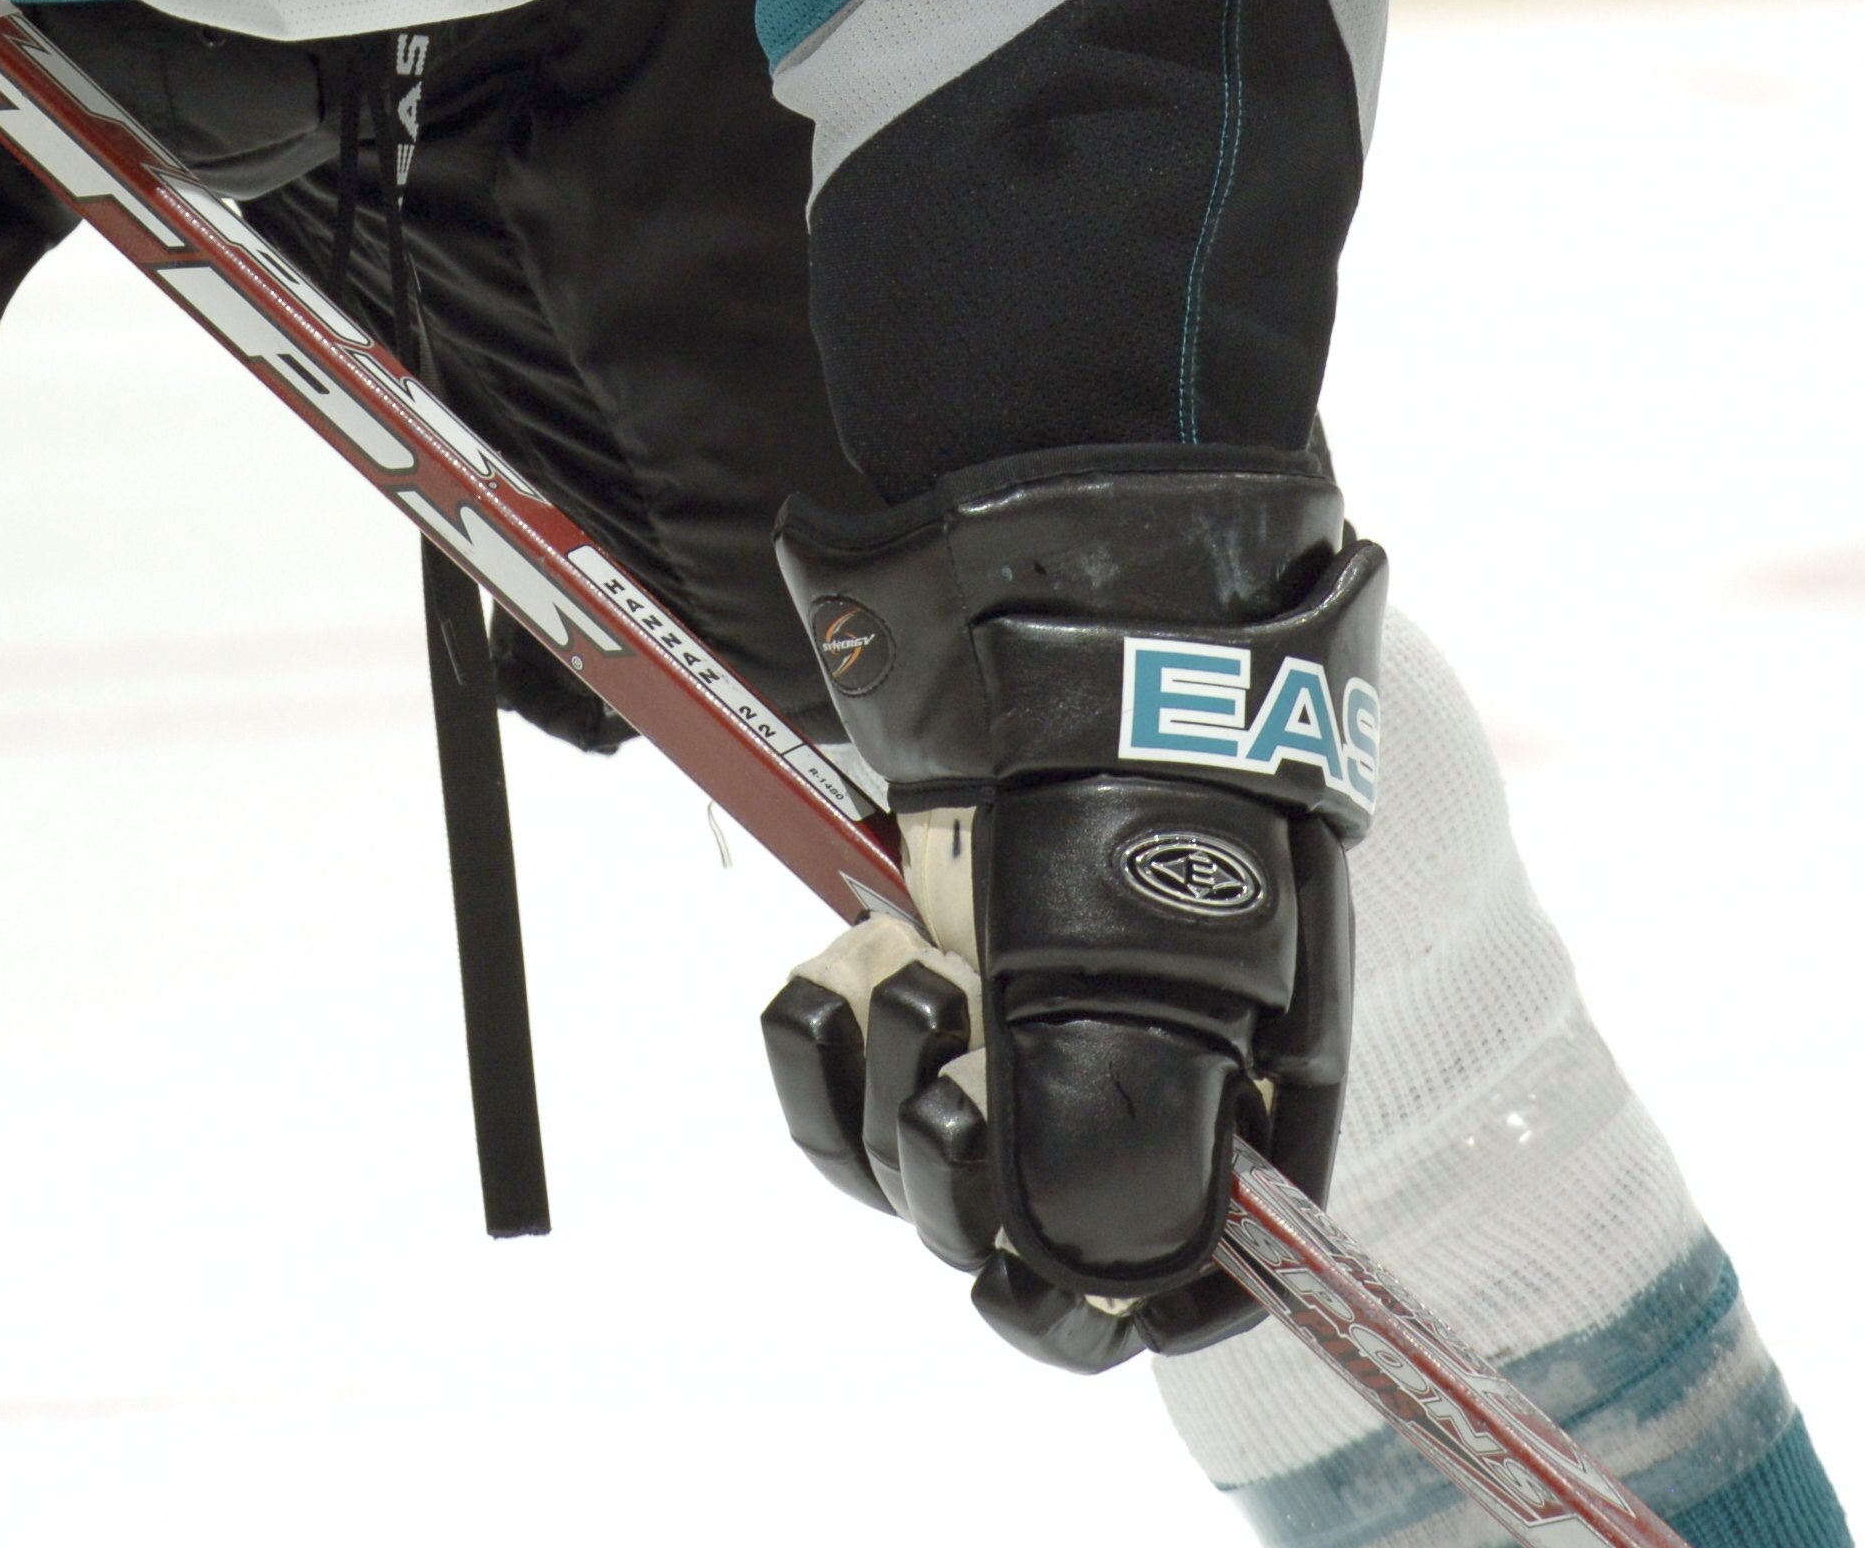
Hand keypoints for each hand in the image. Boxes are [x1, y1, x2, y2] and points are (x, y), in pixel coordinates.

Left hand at [769, 781, 1345, 1365]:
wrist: (1058, 691)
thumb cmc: (1147, 819)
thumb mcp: (1174, 961)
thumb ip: (1136, 1123)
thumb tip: (1089, 1271)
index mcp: (1189, 1126)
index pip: (1125, 1303)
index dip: (1067, 1312)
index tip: (1020, 1274)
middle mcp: (1070, 1121)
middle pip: (977, 1235)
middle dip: (949, 1142)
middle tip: (960, 1016)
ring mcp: (972, 1067)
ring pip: (888, 1165)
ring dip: (887, 1059)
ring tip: (916, 955)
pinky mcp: (883, 1019)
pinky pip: (814, 1086)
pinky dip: (815, 1030)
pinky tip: (847, 956)